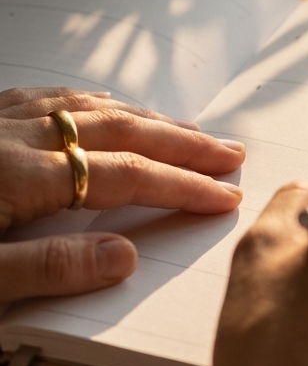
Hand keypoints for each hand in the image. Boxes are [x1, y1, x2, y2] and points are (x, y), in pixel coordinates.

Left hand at [0, 86, 244, 302]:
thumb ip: (47, 268)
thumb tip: (124, 260)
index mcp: (18, 177)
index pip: (125, 176)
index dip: (181, 186)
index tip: (223, 196)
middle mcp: (15, 139)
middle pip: (121, 132)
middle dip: (184, 146)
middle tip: (229, 154)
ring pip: (91, 109)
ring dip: (148, 120)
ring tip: (190, 130)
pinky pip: (48, 97)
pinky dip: (90, 100)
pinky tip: (107, 102)